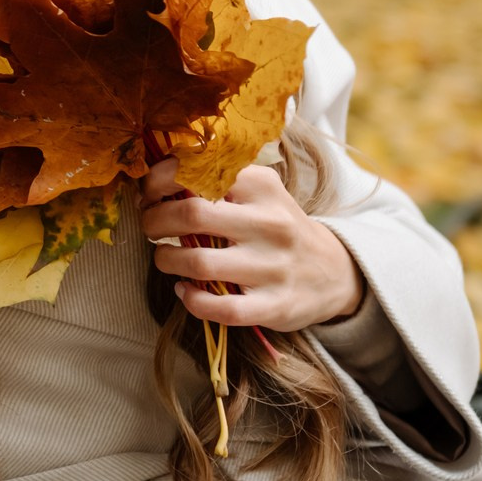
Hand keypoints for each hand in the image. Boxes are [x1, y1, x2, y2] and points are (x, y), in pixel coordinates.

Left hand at [138, 156, 364, 332]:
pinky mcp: (274, 306)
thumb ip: (217, 181)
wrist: (333, 271)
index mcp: (262, 186)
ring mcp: (272, 267)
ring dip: (166, 260)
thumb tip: (157, 179)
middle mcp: (269, 223)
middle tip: (150, 226)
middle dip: (154, 220)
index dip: (158, 181)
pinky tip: (184, 291)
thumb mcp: (259, 192)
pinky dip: (191, 300)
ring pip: (197, 263)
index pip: (197, 172)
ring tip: (165, 258)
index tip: (148, 193)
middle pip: (190, 214)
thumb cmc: (277, 226)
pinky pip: (220, 308)